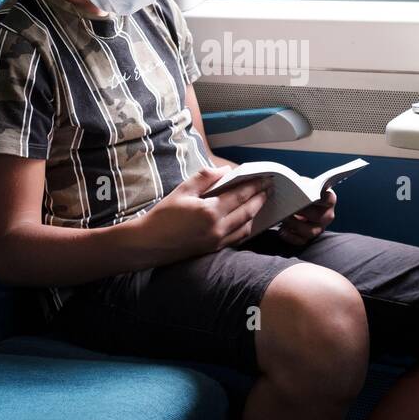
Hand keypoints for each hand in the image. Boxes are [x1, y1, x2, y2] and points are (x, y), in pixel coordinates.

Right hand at [134, 166, 273, 260]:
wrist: (149, 244)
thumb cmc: (163, 215)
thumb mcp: (182, 190)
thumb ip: (205, 178)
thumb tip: (224, 170)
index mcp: (210, 211)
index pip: (240, 195)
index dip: (254, 186)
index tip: (264, 178)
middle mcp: (218, 228)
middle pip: (247, 211)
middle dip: (260, 198)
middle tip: (269, 188)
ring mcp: (217, 241)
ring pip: (246, 227)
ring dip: (256, 214)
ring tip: (261, 202)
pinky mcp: (214, 249)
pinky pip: (237, 238)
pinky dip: (246, 227)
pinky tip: (248, 220)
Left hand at [276, 187, 335, 246]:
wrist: (291, 202)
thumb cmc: (298, 192)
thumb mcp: (301, 185)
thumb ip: (302, 186)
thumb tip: (295, 188)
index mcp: (328, 200)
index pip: (329, 199)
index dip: (318, 197)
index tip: (307, 195)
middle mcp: (327, 215)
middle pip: (320, 217)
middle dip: (304, 213)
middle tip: (291, 207)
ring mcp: (318, 228)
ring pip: (311, 231)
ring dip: (296, 225)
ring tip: (284, 218)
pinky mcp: (307, 238)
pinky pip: (301, 241)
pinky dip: (291, 236)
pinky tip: (282, 230)